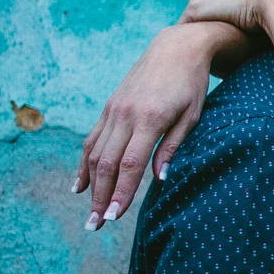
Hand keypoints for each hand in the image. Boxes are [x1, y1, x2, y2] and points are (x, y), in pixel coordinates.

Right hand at [75, 22, 241, 227]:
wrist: (176, 47)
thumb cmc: (192, 84)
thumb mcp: (193, 115)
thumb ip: (174, 147)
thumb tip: (160, 179)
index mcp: (148, 119)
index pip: (130, 165)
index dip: (121, 193)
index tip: (115, 218)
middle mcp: (124, 115)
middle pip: (106, 164)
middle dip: (100, 198)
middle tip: (95, 226)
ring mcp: (113, 111)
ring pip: (94, 154)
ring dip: (90, 186)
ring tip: (88, 213)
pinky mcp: (109, 108)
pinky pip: (92, 140)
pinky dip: (84, 164)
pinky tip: (80, 185)